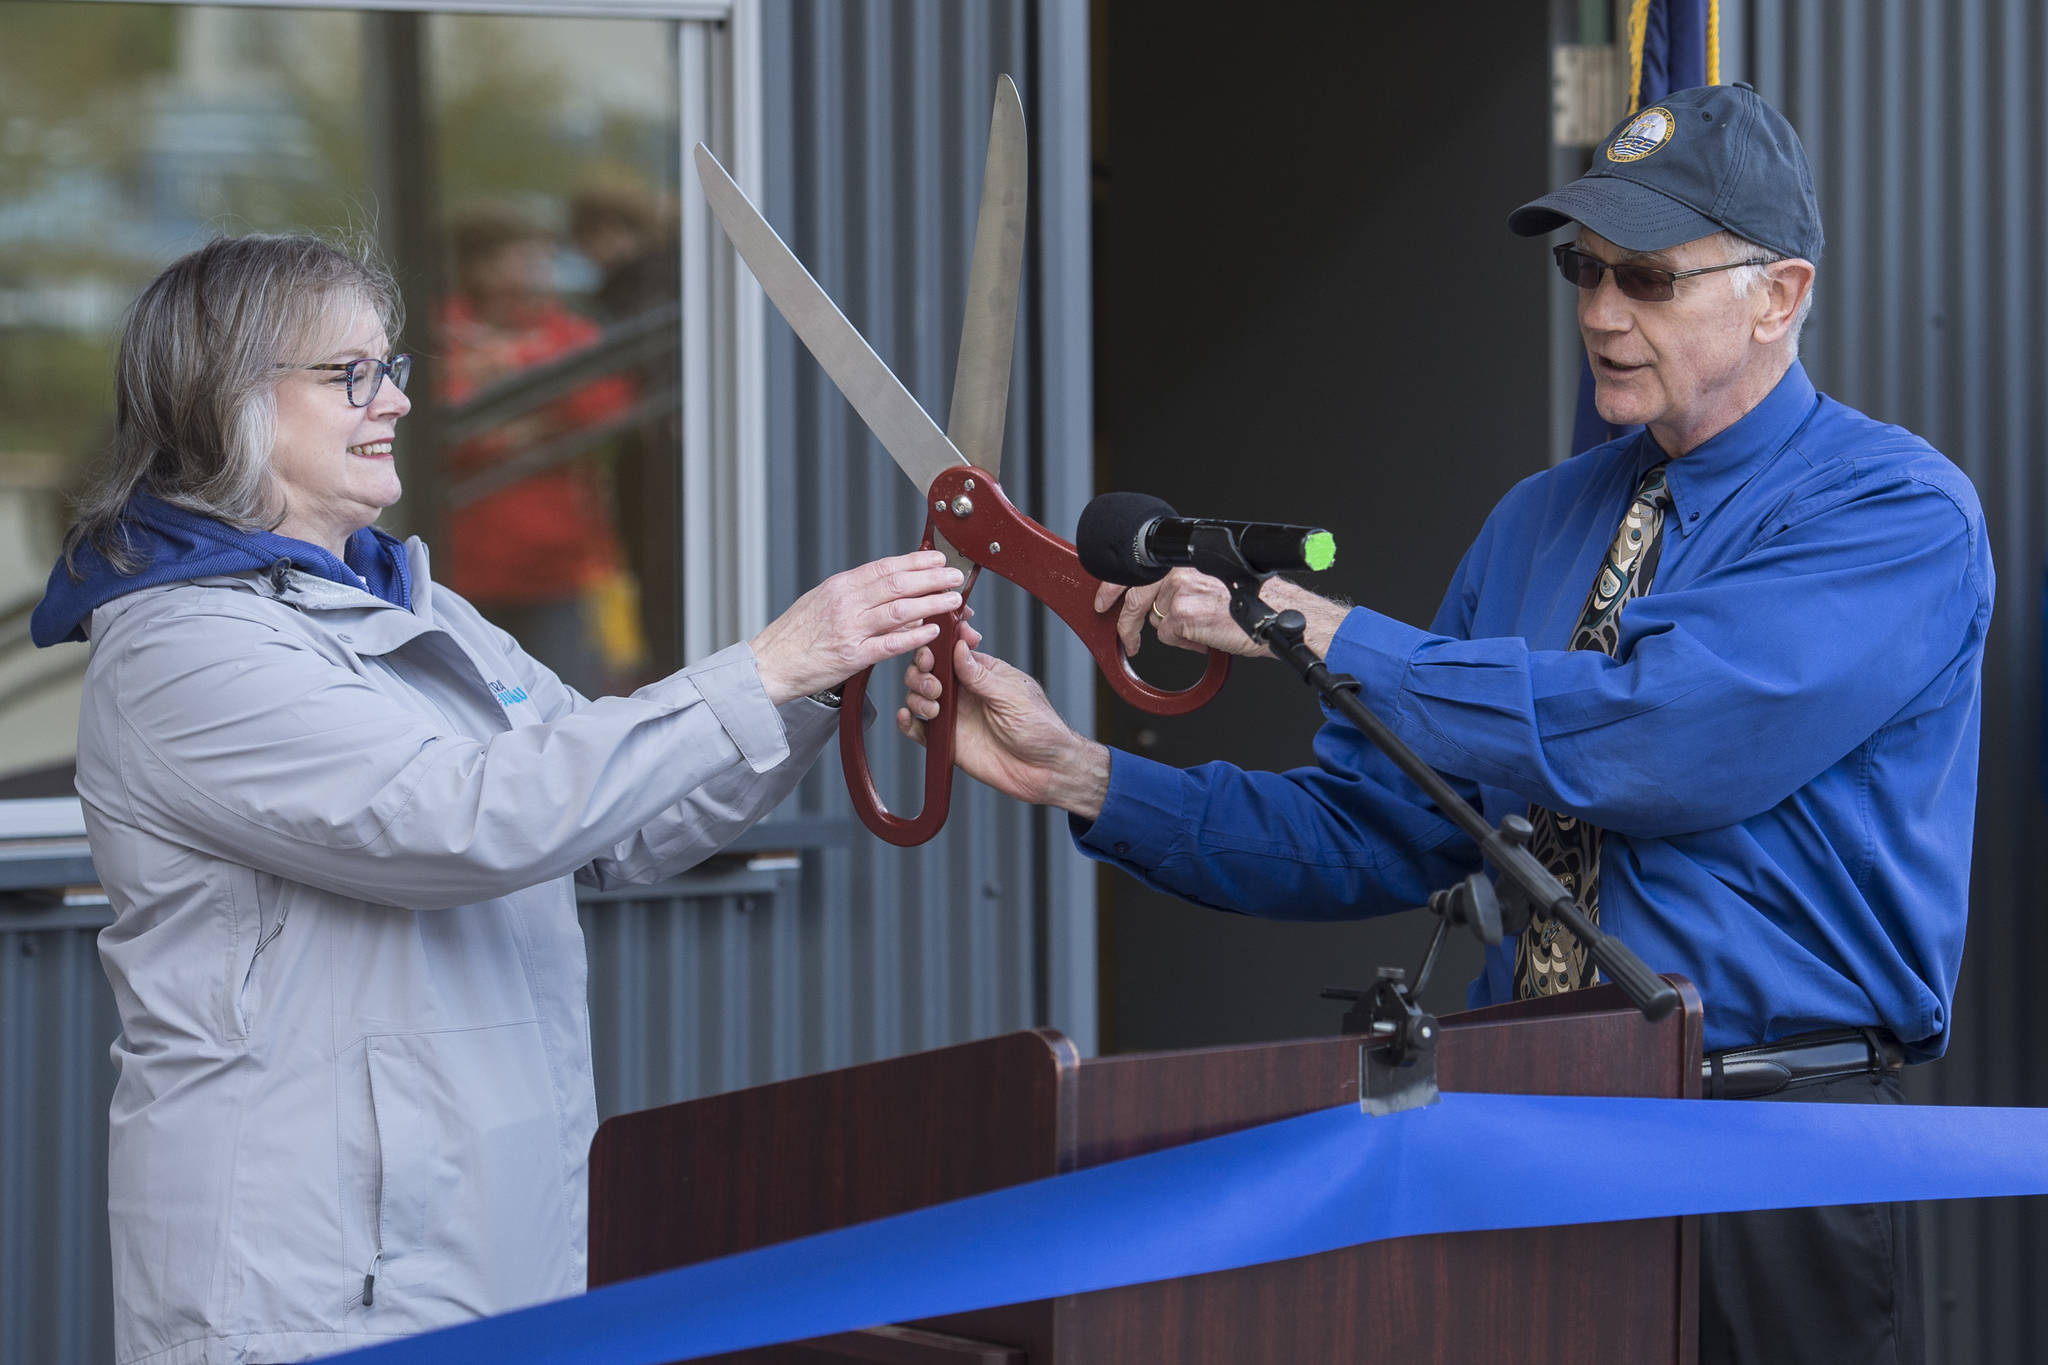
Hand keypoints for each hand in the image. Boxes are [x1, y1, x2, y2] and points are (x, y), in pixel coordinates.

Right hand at [750, 551, 964, 704]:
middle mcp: (846, 603)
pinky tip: (933, 631)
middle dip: (932, 579)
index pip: (885, 567)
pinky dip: (914, 636)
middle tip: (955, 577)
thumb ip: (854, 592)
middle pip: (897, 584)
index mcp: (840, 586)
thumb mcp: (822, 600)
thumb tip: (888, 582)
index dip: (916, 561)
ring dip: (931, 604)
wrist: (770, 663)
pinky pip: (890, 644)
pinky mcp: (852, 657)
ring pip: (899, 610)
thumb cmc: (795, 634)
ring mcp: (850, 630)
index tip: (938, 560)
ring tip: (954, 601)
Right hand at [897, 626, 1110, 819]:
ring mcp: (953, 715)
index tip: (932, 653)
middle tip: (935, 686)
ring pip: (917, 696)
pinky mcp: (946, 741)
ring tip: (933, 708)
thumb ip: (981, 675)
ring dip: (916, 696)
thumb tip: (959, 647)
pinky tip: (908, 718)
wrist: (1044, 770)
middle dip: (921, 672)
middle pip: (927, 671)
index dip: (935, 647)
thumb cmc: (1040, 728)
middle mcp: (963, 691)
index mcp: (982, 672)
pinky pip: (917, 729)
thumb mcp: (1012, 696)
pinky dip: (907, 722)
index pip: (949, 650)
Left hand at [1091, 568, 1351, 659]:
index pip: (1136, 567)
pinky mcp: (1183, 615)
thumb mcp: (1216, 579)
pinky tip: (1209, 638)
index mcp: (1185, 557)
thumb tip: (1163, 602)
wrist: (1279, 615)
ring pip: (1155, 619)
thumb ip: (1187, 583)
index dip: (1113, 585)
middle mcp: (1178, 570)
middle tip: (1126, 640)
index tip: (1102, 599)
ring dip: (1170, 632)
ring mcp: (1178, 592)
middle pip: (1134, 597)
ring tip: (1197, 634)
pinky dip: (1187, 643)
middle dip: (1124, 622)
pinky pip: (1170, 636)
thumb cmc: (1257, 599)